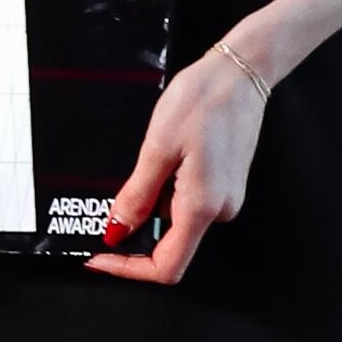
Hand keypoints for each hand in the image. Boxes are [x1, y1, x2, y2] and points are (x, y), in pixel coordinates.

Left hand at [91, 31, 272, 283]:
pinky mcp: (225, 184)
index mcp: (201, 206)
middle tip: (116, 194)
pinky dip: (168, 187)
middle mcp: (220, 209)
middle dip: (138, 223)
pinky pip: (189, 201)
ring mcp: (226, 197)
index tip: (101, 256)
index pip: (166, 266)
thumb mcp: (157, 147)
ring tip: (153, 155)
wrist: (240, 72)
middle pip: (169, 242)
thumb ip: (137, 195)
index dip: (129, 269)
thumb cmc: (203, 100)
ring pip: (177, 218)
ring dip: (154, 199)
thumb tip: (118, 230)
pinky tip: (168, 154)